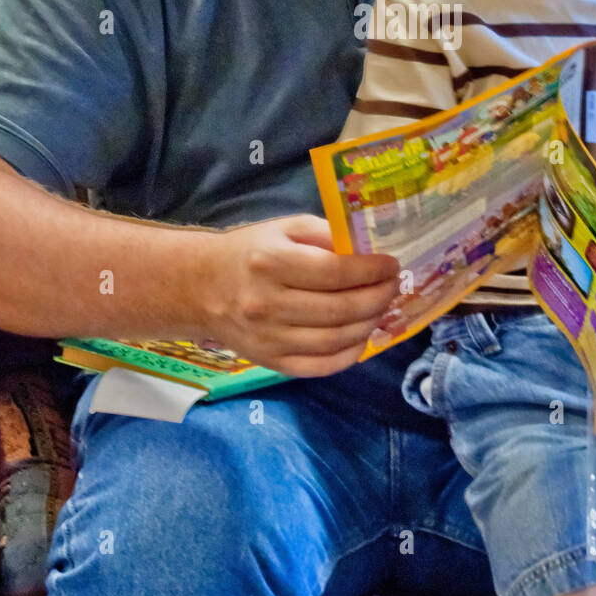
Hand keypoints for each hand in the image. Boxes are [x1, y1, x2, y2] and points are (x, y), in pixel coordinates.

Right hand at [206, 214, 402, 377]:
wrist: (202, 287)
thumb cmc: (251, 252)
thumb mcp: (284, 229)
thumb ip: (326, 234)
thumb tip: (368, 249)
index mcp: (271, 262)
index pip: (335, 271)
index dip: (371, 271)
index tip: (391, 265)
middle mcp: (268, 303)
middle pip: (339, 309)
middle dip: (378, 298)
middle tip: (393, 286)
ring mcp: (268, 338)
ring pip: (335, 340)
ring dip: (369, 324)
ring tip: (380, 308)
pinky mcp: (269, 362)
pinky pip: (320, 366)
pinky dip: (349, 355)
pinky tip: (361, 337)